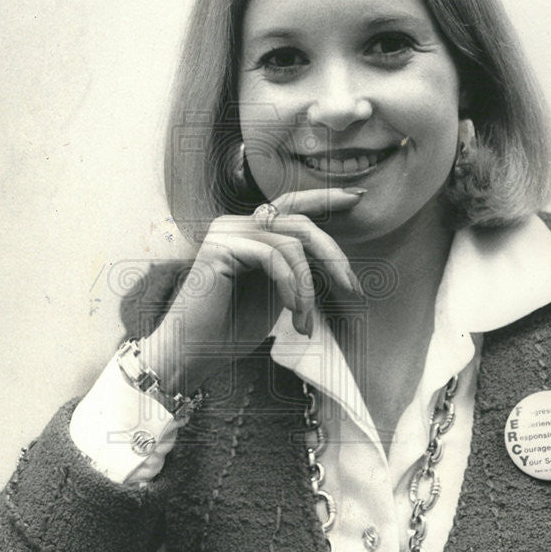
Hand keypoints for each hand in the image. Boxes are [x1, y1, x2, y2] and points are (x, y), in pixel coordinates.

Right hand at [140, 188, 365, 394]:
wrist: (193, 354)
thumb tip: (332, 259)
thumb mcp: (276, 293)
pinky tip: (292, 314)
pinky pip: (274, 257)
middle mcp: (236, 224)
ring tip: (305, 323)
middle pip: (300, 222)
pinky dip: (291, 288)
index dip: (325, 198)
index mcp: (249, 232)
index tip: (357, 198)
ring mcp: (226, 232)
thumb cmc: (230, 329)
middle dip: (332, 255)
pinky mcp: (221, 247)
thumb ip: (296, 269)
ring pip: (292, 244)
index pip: (291, 205)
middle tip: (352, 287)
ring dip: (308, 289)